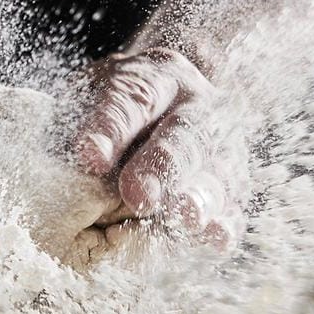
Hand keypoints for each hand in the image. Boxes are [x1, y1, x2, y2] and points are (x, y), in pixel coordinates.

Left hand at [74, 47, 246, 250]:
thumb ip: (80, 124)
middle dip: (162, 165)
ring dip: (199, 196)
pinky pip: (233, 201)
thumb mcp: (90, 99)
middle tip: (138, 195)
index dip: (111, 128)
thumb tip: (80, 159)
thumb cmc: (112, 109)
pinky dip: (226, 222)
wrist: (168, 106)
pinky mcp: (233, 179)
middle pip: (184, 132)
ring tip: (183, 217)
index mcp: (156, 75)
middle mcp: (197, 103)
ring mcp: (222, 140)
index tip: (89, 157)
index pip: (132, 97)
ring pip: (216, 167)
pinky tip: (215, 238)